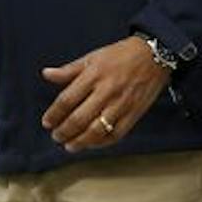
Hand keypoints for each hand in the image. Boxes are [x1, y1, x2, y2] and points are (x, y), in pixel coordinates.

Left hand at [40, 36, 171, 151]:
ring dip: (80, 142)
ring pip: (96, 131)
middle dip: (64, 132)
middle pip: (79, 119)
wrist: (154, 55)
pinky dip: (101, 142)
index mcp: (93, 75)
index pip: (67, 100)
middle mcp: (106, 91)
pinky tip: (91, 144)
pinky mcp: (134, 114)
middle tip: (56, 136)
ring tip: (69, 146)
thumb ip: (68, 70)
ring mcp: (121, 104)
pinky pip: (116, 134)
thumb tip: (46, 74)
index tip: (47, 123)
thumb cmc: (121, 55)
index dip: (54, 114)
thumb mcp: (92, 57)